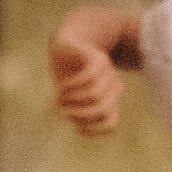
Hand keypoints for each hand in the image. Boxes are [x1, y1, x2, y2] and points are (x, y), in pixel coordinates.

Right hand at [49, 22, 122, 136]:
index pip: (110, 122)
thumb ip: (75, 111)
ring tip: (58, 97)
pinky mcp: (98, 58)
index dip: (92, 129)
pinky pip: (89, 78)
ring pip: (95, 95)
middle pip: (102, 110)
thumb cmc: (68, 73)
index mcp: (110, 98)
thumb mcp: (70, 96)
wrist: (68, 42)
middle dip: (79, 115)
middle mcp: (113, 85)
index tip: (73, 127)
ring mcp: (108, 71)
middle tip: (62, 112)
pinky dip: (72, 85)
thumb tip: (76, 123)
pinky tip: (61, 85)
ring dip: (72, 100)